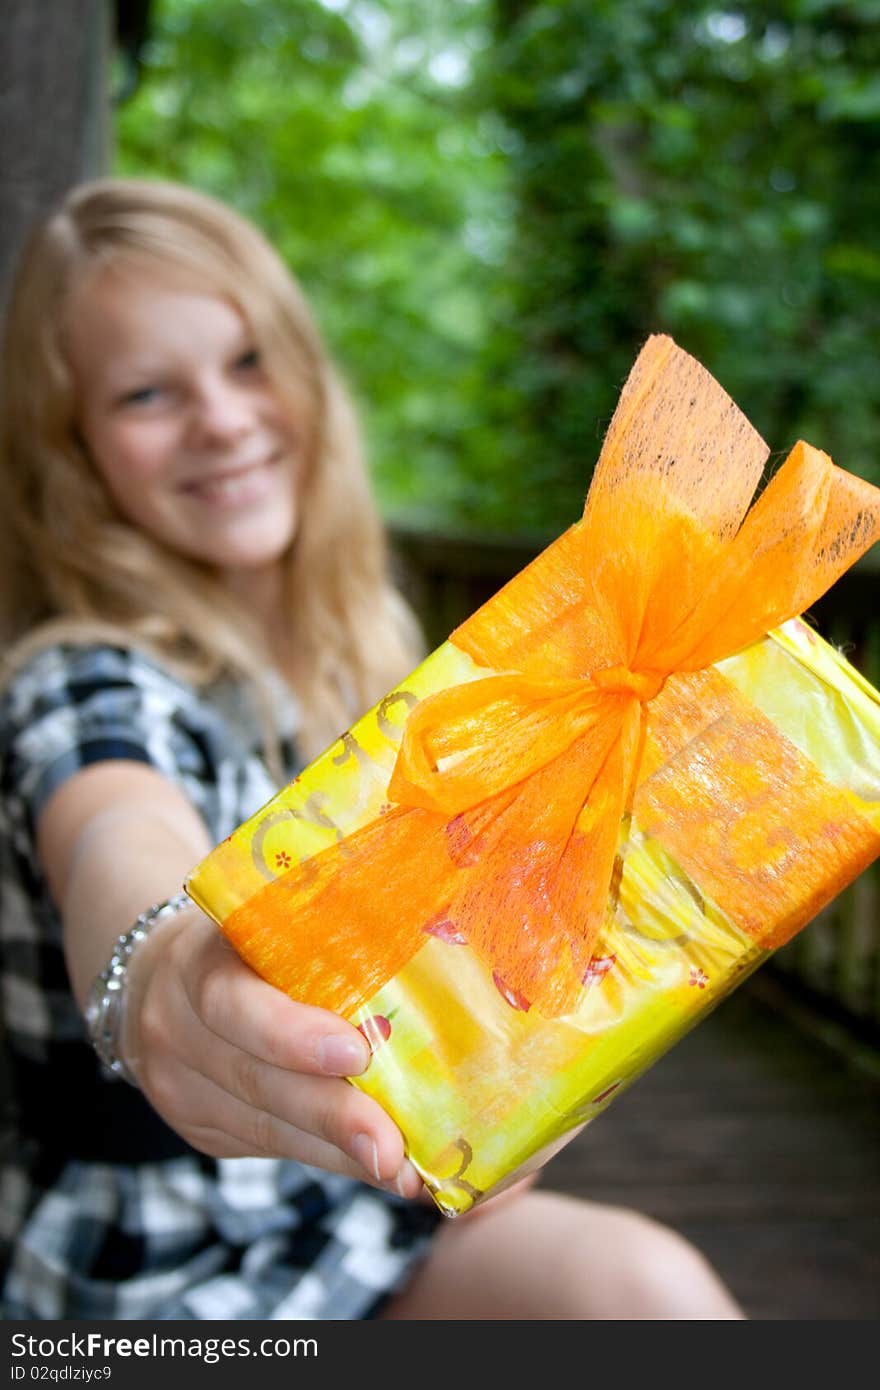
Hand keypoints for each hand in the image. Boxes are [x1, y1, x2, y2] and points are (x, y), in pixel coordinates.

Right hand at [122, 907, 423, 1196]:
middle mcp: (176, 1026)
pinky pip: (269, 1149)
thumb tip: (430, 955)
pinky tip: (378, 1167)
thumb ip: (322, 939)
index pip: (233, 1003)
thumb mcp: (267, 921)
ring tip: (404, 1171)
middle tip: (395, 1146)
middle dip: (334, 1116)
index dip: (291, 1034)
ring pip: (266, 1127)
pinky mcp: (200, 1127)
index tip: (356, 1055)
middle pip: (257, 1080)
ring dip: (341, 1154)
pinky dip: (329, 1159)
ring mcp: (180, 1085)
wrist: (160, 977)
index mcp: (196, 960)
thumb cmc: (244, 939)